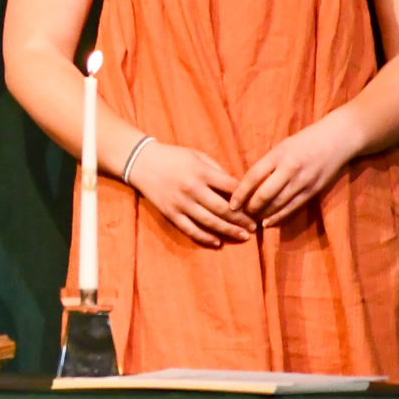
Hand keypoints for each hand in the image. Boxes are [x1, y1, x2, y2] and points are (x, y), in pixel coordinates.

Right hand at [124, 143, 254, 246]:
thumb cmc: (173, 157)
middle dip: (242, 220)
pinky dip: (204, 237)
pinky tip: (217, 242)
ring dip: (228, 231)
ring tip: (243, 237)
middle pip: (223, 208)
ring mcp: (181, 203)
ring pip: (209, 221)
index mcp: (201, 172)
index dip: (246, 198)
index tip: (257, 206)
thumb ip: (216, 171)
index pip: (231, 188)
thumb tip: (236, 187)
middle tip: (254, 227)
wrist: (141, 162)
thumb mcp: (197, 156)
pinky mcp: (170, 213)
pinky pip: (190, 229)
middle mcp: (192, 188)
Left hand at [228, 117, 358, 228]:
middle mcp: (290, 168)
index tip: (231, 204)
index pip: (253, 176)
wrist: (337, 139)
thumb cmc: (304, 141)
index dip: (240, 193)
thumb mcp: (281, 147)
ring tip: (251, 220)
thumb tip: (247, 184)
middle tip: (239, 215)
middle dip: (251, 207)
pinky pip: (294, 207)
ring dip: (263, 214)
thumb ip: (267, 164)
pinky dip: (279, 216)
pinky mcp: (314, 190)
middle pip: (265, 193)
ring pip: (279, 203)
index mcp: (278, 155)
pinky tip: (268, 222)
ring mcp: (303, 181)